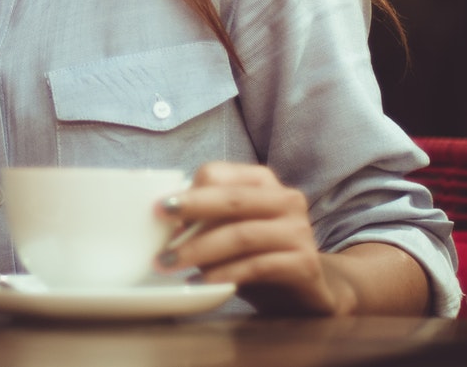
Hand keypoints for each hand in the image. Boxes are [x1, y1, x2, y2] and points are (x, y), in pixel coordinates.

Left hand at [154, 162, 359, 314]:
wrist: (308, 292)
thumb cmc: (259, 255)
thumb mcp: (231, 231)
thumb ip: (206, 220)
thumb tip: (162, 222)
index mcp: (263, 182)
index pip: (220, 174)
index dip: (188, 190)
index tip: (159, 210)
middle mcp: (286, 200)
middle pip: (232, 199)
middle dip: (191, 211)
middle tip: (160, 227)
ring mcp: (299, 232)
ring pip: (242, 234)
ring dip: (200, 249)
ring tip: (169, 264)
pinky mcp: (305, 264)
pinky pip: (258, 266)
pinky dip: (225, 273)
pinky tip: (201, 282)